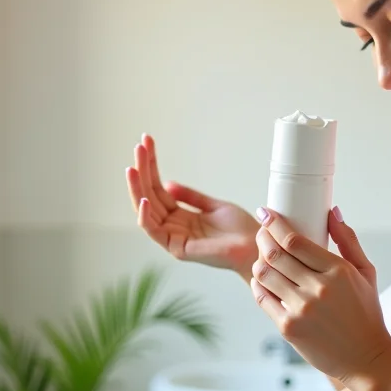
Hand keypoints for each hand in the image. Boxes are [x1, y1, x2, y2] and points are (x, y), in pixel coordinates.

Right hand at [126, 134, 258, 277]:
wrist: (256, 245)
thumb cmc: (239, 229)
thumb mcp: (213, 205)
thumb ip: (190, 196)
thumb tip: (167, 184)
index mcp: (180, 217)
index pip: (159, 188)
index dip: (152, 166)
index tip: (147, 142)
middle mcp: (173, 226)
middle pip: (150, 195)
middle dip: (143, 171)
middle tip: (139, 147)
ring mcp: (173, 237)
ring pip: (146, 210)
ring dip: (138, 189)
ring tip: (134, 168)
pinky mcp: (177, 248)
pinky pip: (153, 231)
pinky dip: (145, 216)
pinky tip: (144, 199)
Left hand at [249, 206, 390, 384]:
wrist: (366, 359)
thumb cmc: (367, 314)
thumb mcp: (366, 273)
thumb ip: (349, 240)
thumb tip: (332, 212)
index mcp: (338, 271)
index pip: (295, 241)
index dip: (275, 224)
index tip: (266, 213)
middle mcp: (318, 289)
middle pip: (275, 255)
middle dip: (262, 238)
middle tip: (262, 231)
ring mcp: (301, 310)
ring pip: (264, 275)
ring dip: (258, 261)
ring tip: (262, 256)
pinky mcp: (289, 328)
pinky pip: (262, 299)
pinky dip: (257, 285)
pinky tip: (261, 280)